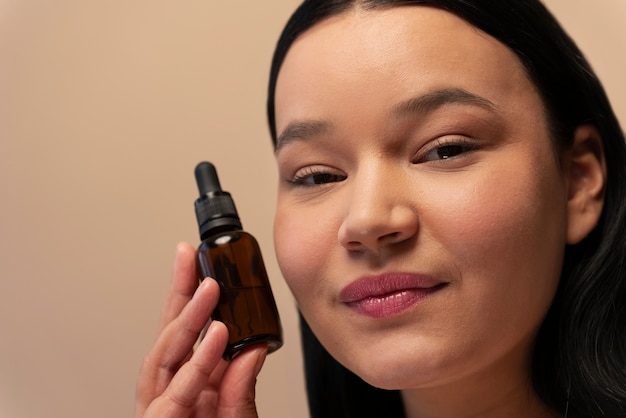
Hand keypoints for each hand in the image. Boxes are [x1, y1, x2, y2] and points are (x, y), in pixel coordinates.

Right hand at [135, 242, 266, 417]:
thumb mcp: (236, 417)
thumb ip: (241, 390)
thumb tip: (255, 349)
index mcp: (190, 388)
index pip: (188, 335)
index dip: (190, 298)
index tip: (201, 267)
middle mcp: (170, 393)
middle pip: (170, 335)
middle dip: (179, 293)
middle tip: (188, 256)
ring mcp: (160, 408)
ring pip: (166, 356)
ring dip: (188, 318)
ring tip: (209, 288)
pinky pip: (177, 392)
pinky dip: (198, 363)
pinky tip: (216, 335)